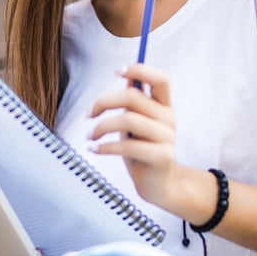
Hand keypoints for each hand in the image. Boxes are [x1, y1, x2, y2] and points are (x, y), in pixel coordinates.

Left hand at [86, 63, 193, 212]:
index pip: (160, 78)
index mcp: (164, 106)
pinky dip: (105, 146)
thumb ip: (133, 102)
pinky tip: (95, 149)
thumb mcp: (136, 123)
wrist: (158, 185)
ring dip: (101, 127)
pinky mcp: (161, 156)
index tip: (116, 72)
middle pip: (132, 96)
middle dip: (103, 102)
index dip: (139, 69)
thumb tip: (124, 74)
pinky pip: (127, 146)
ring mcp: (167, 137)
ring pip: (127, 119)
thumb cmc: (142, 151)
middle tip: (88, 114)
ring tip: (90, 136)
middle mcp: (168, 118)